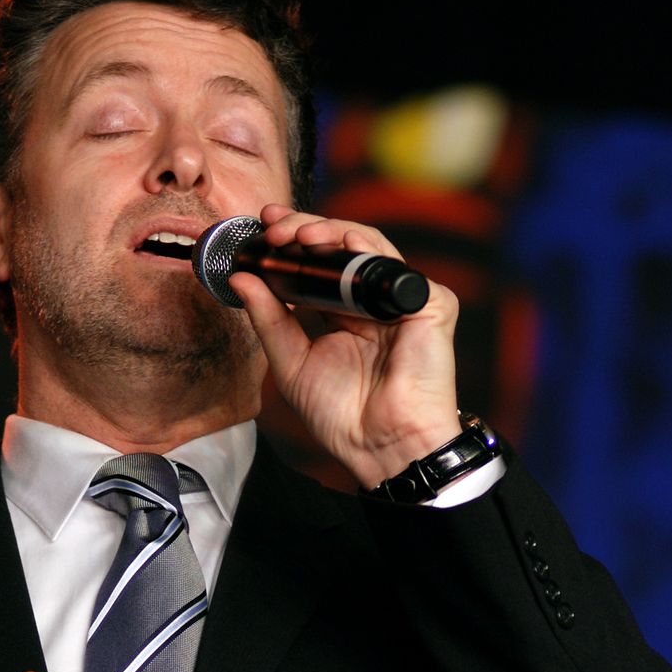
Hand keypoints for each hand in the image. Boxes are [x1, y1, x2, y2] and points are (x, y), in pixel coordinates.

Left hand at [230, 203, 460, 487]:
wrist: (380, 445)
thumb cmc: (342, 416)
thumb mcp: (291, 362)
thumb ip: (268, 319)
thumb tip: (242, 279)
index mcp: (342, 315)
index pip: (316, 266)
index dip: (290, 245)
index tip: (260, 231)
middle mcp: (371, 303)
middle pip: (338, 248)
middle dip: (304, 229)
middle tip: (273, 226)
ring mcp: (400, 301)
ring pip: (366, 246)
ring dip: (329, 232)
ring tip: (296, 234)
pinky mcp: (429, 304)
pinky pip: (394, 266)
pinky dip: (366, 248)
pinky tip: (341, 243)